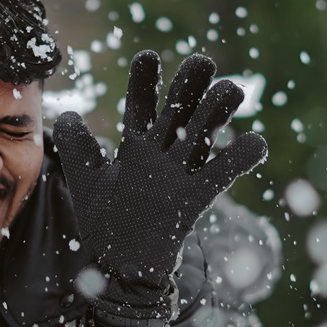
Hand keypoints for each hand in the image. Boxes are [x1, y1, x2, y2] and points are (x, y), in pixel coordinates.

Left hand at [52, 51, 267, 326]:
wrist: (123, 270)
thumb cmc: (107, 226)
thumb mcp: (86, 183)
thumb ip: (77, 148)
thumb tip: (70, 115)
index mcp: (136, 148)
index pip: (142, 106)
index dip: (145, 82)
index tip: (148, 56)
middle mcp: (161, 156)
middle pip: (179, 112)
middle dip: (190, 86)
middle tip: (203, 61)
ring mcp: (179, 176)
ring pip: (202, 137)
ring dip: (218, 113)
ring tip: (232, 89)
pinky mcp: (193, 201)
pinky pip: (219, 177)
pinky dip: (239, 161)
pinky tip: (257, 143)